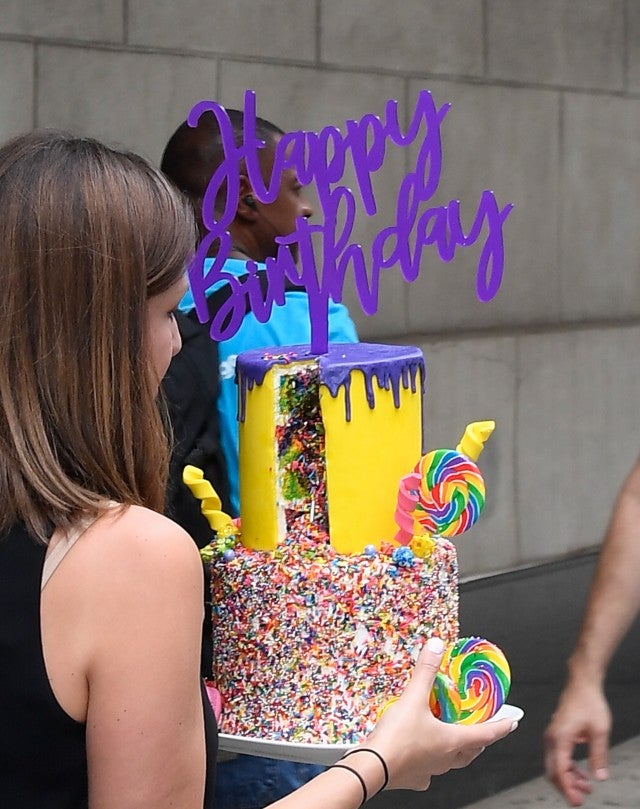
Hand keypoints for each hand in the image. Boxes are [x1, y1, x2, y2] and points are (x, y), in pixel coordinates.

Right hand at [364, 636, 516, 791]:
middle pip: (471, 751)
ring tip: (451, 738)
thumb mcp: (413, 697)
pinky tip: (421, 754)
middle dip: (480, 739)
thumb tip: (436, 646)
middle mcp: (445, 759)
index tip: (513, 721)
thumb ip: (426, 670)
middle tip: (483, 729)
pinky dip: (429, 762)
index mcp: (452, 741)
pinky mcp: (413, 778)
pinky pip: (427, 771)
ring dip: (456, 750)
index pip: (487, 734)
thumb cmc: (396, 738)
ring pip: (451, 762)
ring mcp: (430, 771)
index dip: (502, 726)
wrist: (372, 767)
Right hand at [544, 679, 610, 805]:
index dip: (568, 789)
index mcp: (560, 737)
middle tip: (580, 798)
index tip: (576, 800)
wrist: (582, 683)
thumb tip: (599, 775)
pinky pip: (558, 756)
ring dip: (568, 778)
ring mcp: (553, 735)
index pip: (560, 770)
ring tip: (585, 787)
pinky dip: (568, 768)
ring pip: (555, 764)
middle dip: (566, 787)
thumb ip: (599, 755)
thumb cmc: (587, 701)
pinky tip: (581, 772)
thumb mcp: (600, 731)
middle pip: (552, 770)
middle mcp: (552, 737)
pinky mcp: (557, 734)